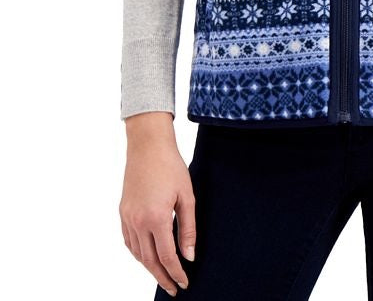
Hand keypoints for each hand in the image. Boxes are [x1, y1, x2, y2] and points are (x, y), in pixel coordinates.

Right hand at [120, 112, 195, 296]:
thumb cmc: (171, 167)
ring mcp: (127, 218)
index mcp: (156, 218)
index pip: (167, 257)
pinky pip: (129, 241)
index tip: (184, 283)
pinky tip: (147, 256)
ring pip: (137, 254)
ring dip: (150, 268)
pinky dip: (138, 253)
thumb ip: (188, 228)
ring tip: (163, 275)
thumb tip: (189, 255)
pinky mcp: (122, 212)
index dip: (176, 272)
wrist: (148, 146)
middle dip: (162, 277)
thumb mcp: (186, 196)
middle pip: (150, 261)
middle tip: (174, 288)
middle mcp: (138, 221)